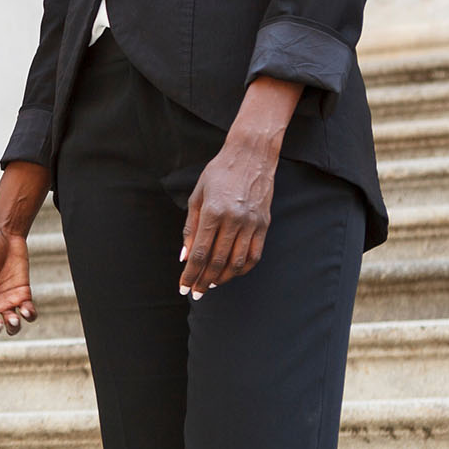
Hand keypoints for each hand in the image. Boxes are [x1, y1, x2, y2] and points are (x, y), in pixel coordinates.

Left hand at [179, 76, 301, 296]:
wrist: (251, 155)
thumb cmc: (218, 173)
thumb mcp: (197, 196)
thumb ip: (190, 228)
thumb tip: (185, 256)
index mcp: (213, 211)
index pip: (200, 252)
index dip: (191, 273)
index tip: (184, 287)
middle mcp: (233, 219)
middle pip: (217, 261)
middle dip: (204, 280)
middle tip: (196, 292)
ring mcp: (252, 223)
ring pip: (237, 261)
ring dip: (223, 277)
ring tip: (211, 284)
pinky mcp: (264, 224)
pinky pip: (255, 254)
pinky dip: (242, 268)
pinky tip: (231, 273)